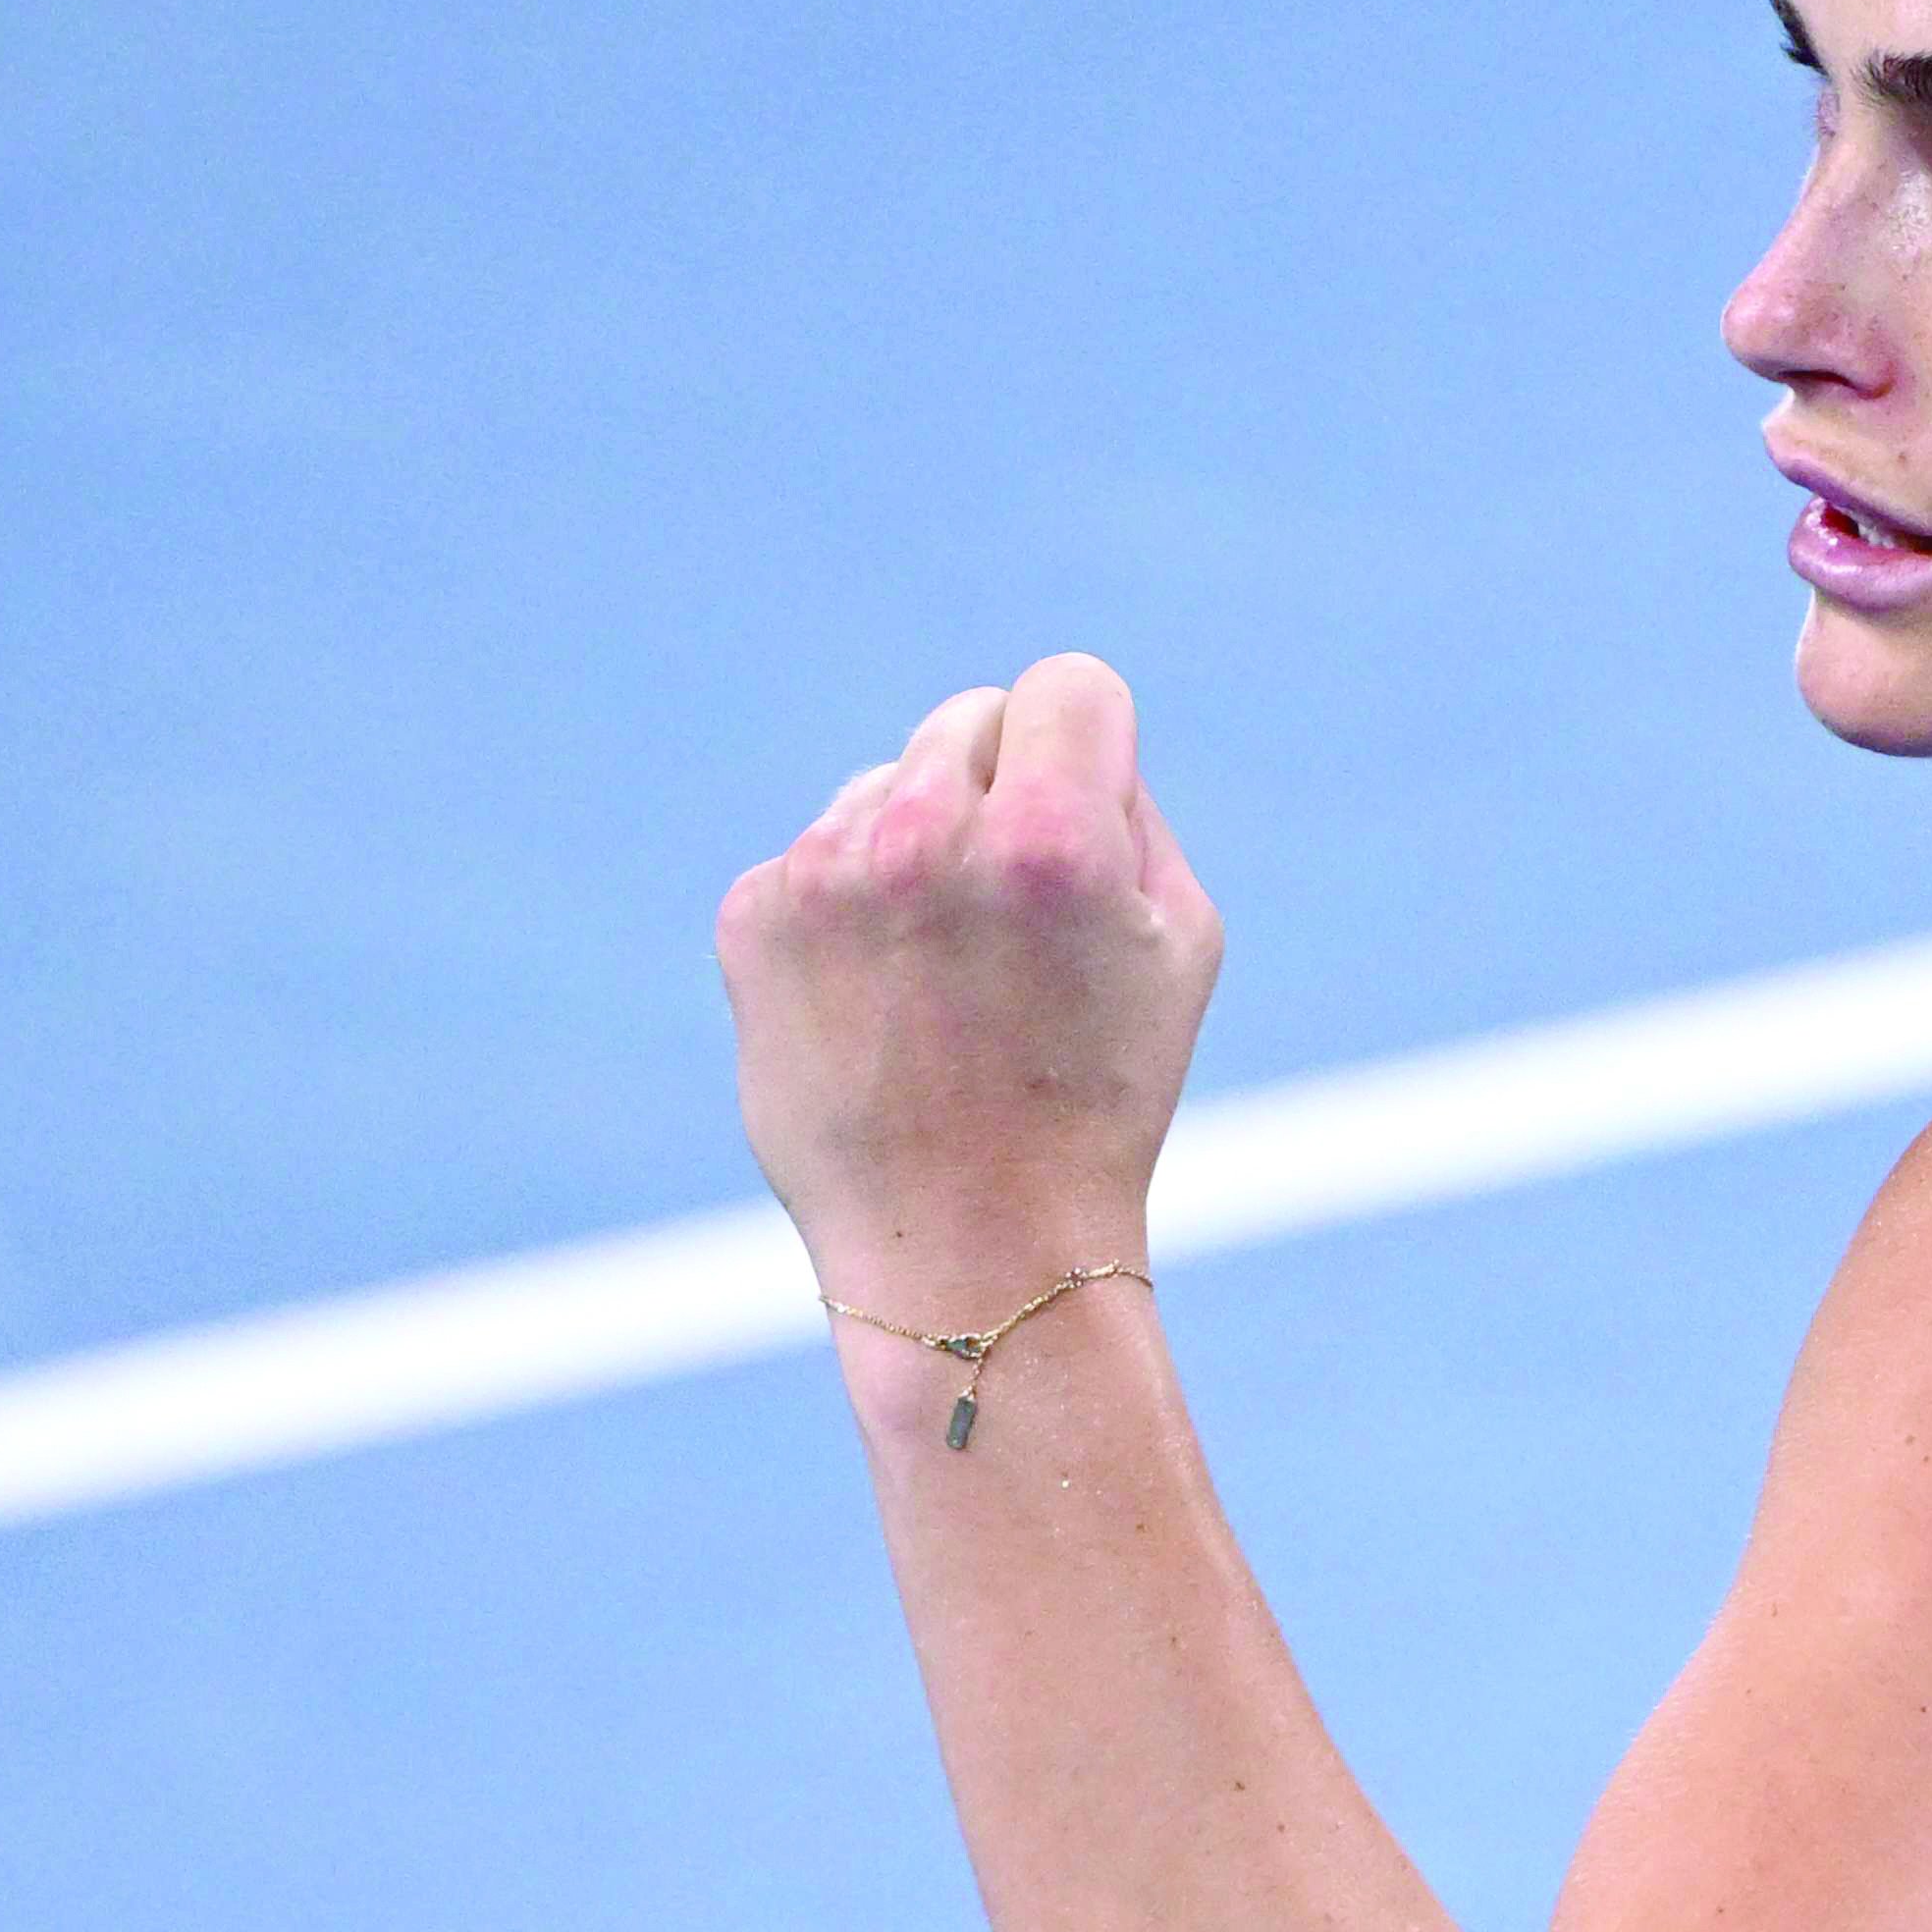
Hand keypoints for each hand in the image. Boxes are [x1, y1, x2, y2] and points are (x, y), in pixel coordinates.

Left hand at [719, 651, 1222, 1282]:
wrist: (969, 1245)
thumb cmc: (1098, 1096)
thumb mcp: (1179, 942)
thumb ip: (1129, 804)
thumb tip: (1058, 735)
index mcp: (1052, 833)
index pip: (1068, 685)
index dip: (1090, 745)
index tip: (1083, 808)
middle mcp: (926, 833)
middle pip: (971, 721)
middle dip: (1002, 792)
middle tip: (1018, 917)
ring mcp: (825, 872)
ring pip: (889, 787)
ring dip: (921, 850)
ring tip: (947, 981)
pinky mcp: (752, 917)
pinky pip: (818, 857)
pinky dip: (851, 912)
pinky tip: (881, 1004)